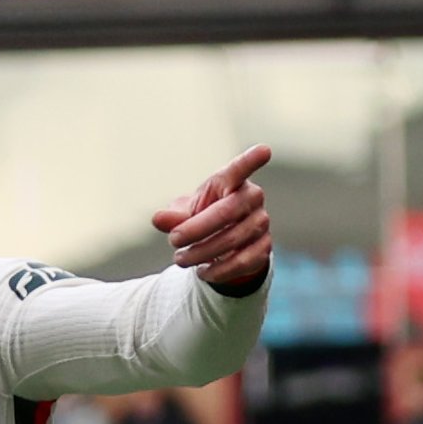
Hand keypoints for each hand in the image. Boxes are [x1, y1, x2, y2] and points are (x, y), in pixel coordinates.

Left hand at [153, 145, 272, 287]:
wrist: (222, 245)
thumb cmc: (202, 218)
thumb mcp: (185, 213)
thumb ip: (173, 216)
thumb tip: (158, 219)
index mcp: (231, 182)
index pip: (241, 169)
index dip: (251, 160)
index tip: (264, 150)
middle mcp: (252, 199)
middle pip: (227, 212)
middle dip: (196, 229)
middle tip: (173, 240)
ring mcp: (261, 223)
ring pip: (232, 240)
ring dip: (201, 253)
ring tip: (180, 260)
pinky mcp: (264, 248)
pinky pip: (243, 262)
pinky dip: (219, 271)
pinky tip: (202, 272)